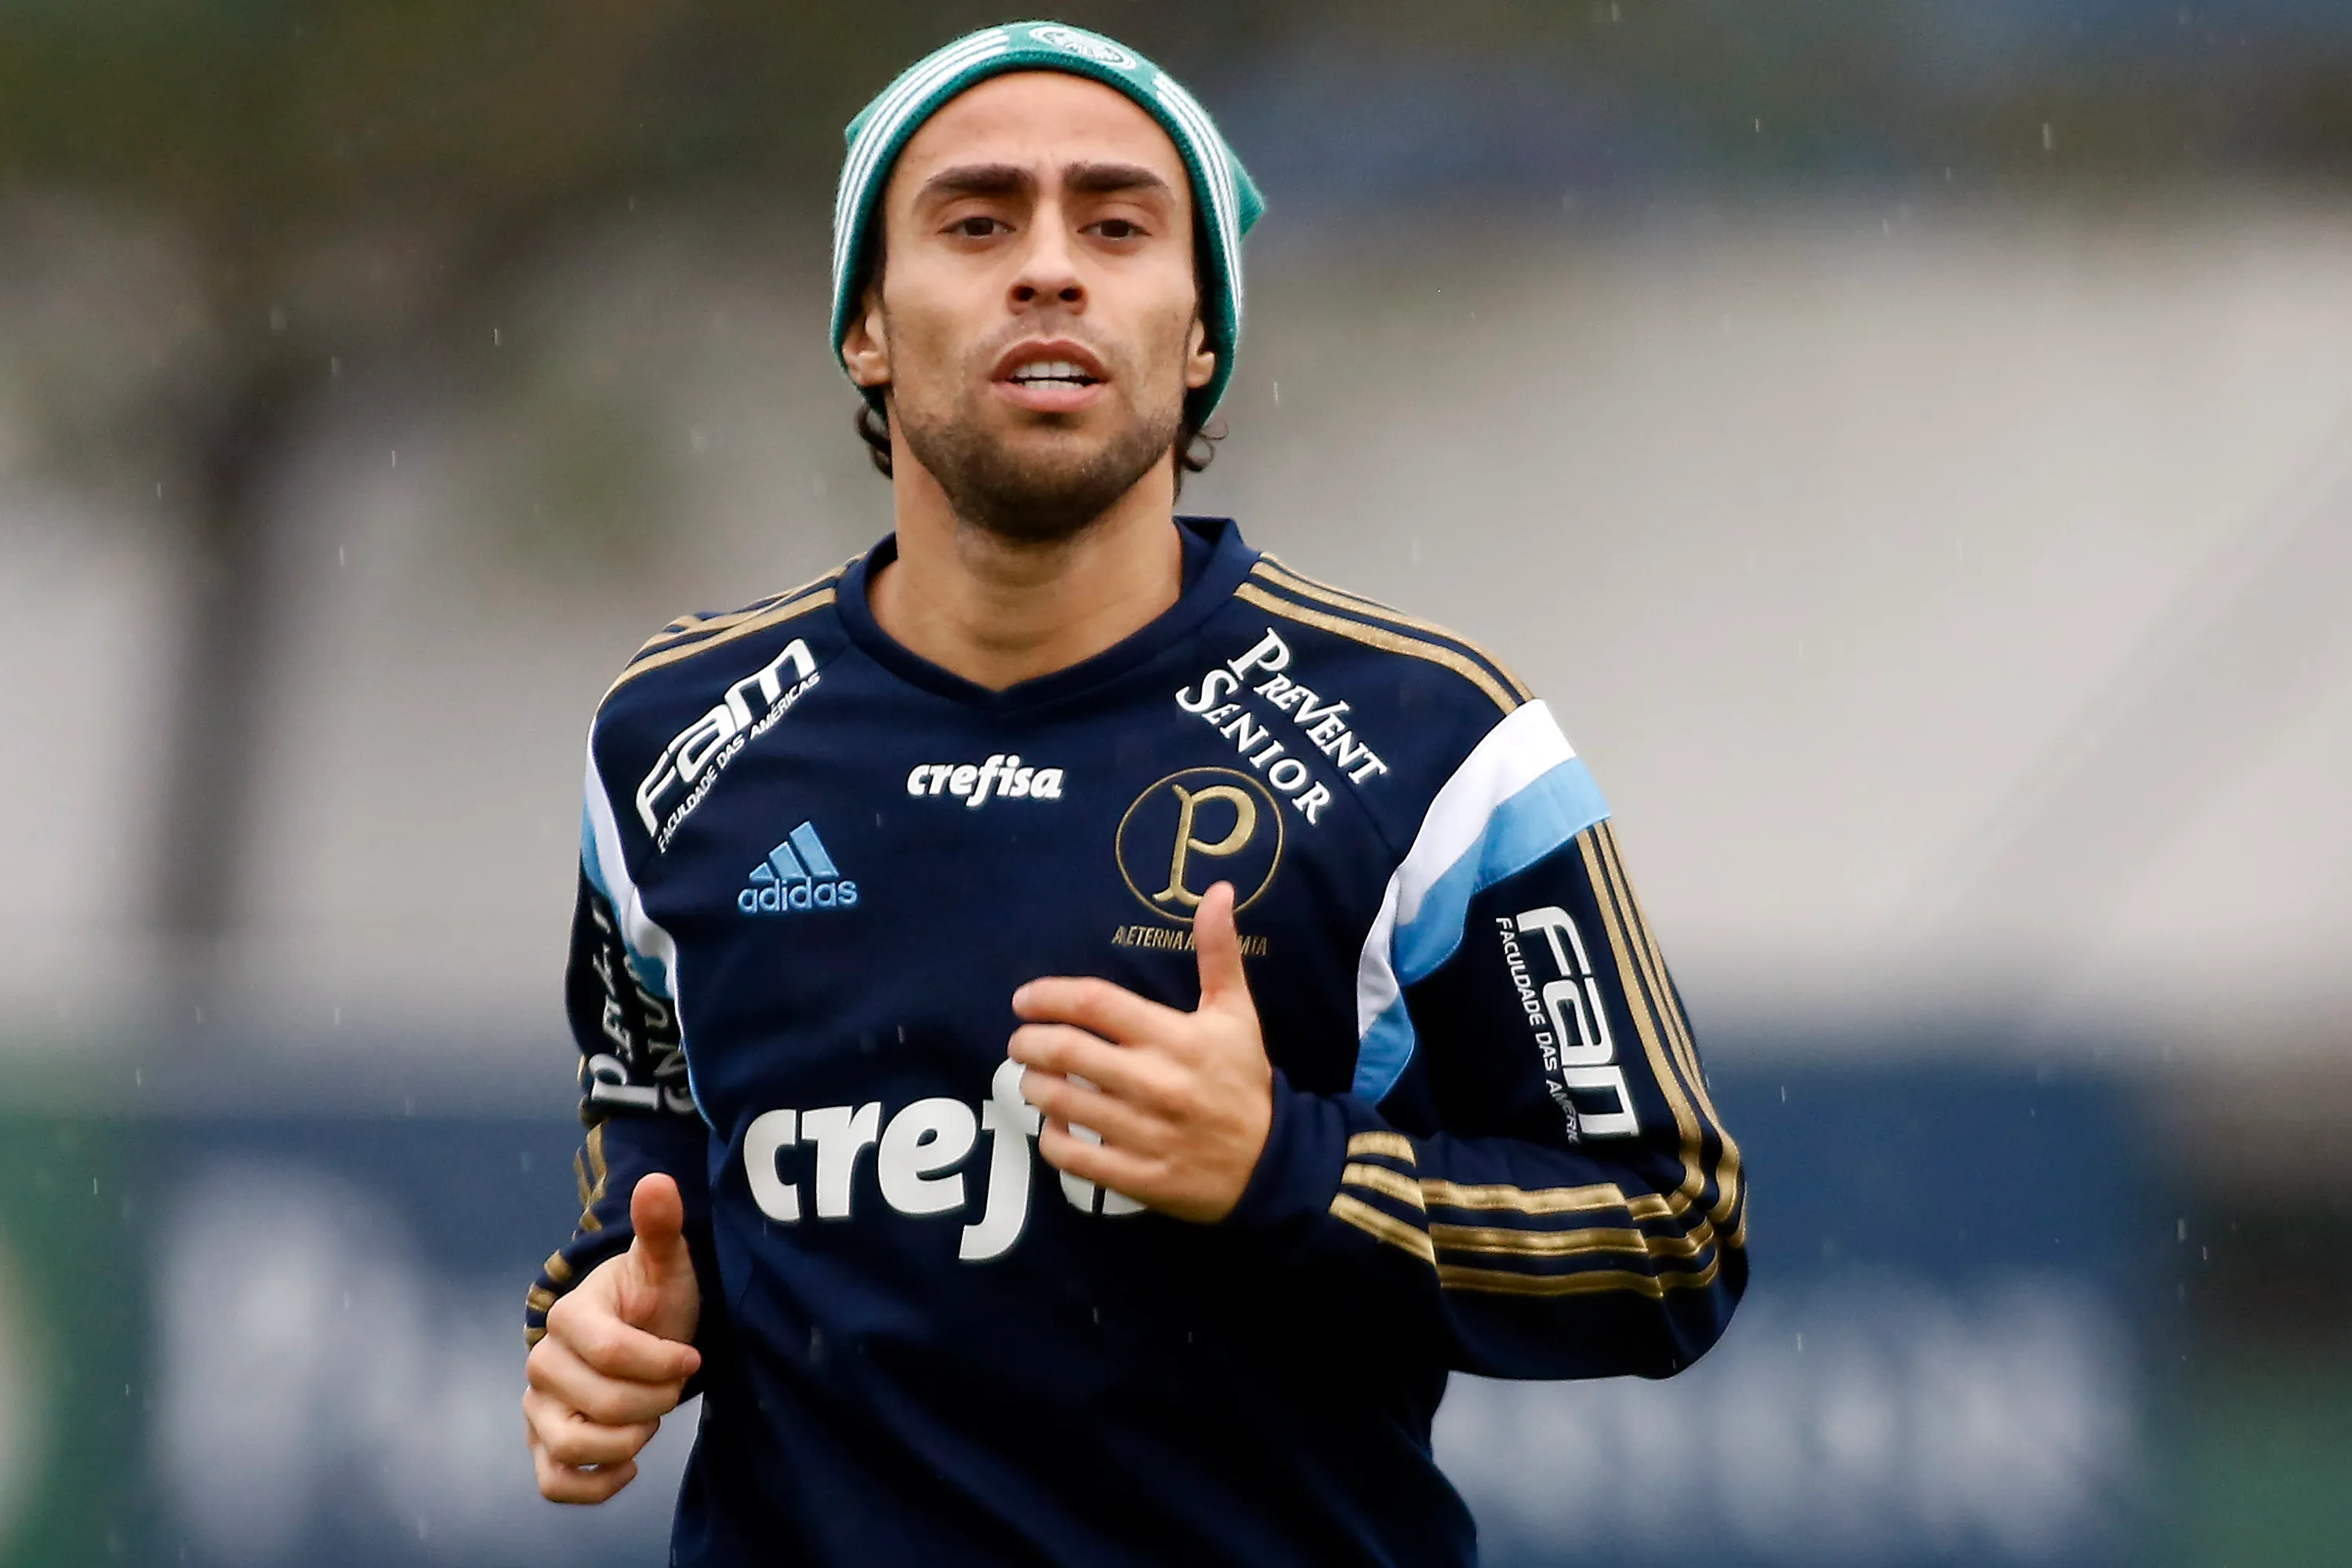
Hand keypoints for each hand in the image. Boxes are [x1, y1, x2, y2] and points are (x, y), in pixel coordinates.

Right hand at [523, 1172, 702, 1502]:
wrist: (642, 1333)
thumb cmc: (655, 1297)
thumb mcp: (665, 1263)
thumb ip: (660, 1227)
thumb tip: (658, 1182)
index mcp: (568, 1316)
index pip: (611, 1353)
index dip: (661, 1361)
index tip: (691, 1356)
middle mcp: (541, 1364)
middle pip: (601, 1403)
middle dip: (656, 1400)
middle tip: (676, 1386)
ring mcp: (537, 1408)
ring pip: (572, 1445)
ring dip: (628, 1439)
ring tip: (651, 1419)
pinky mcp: (544, 1445)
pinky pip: (554, 1481)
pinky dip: (595, 1483)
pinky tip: (630, 1462)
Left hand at [1009, 881, 1272, 1222]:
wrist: (1273, 1163)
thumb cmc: (1244, 1080)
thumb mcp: (1237, 1013)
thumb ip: (1219, 952)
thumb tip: (1217, 890)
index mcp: (1175, 1037)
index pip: (1095, 1003)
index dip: (1048, 996)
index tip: (1024, 1000)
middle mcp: (1155, 1082)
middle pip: (1066, 1051)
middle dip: (1028, 1042)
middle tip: (1019, 1041)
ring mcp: (1145, 1133)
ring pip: (1061, 1103)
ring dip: (1033, 1086)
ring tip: (1032, 1078)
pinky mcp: (1138, 1177)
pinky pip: (1073, 1157)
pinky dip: (1051, 1139)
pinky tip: (1054, 1126)